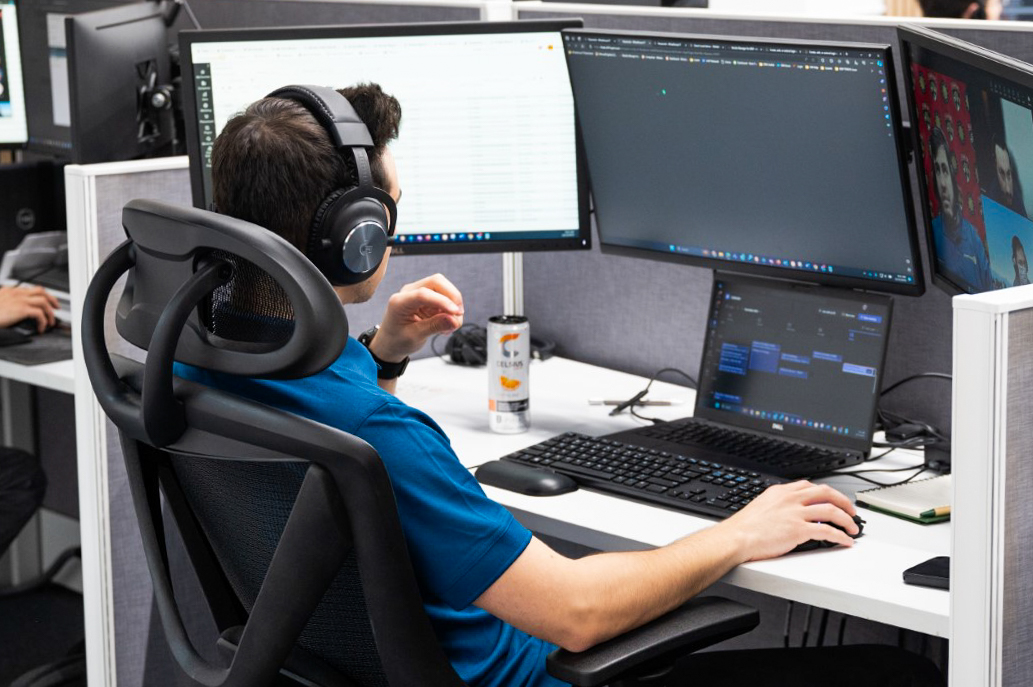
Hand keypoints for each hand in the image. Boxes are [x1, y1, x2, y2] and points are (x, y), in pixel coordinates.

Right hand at [0, 285, 58, 332]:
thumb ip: (7, 300)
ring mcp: (20, 300)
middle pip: (41, 292)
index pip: (32, 289)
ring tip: (50, 322)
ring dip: (50, 313)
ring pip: (44, 302)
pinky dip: (43, 322)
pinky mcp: (21, 309)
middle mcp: (17, 293)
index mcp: (11, 290)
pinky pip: (39, 314)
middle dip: (52, 300)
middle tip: (56, 308)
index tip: (47, 301)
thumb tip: (15, 308)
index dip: (43, 295)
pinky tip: (41, 328)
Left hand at [371, 274, 463, 361]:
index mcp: (399, 302)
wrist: (391, 343)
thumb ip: (434, 327)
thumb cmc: (397, 340)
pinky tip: (446, 325)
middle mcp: (409, 292)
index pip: (423, 294)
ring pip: (444, 288)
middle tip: (458, 315)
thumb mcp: (415, 337)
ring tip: (451, 326)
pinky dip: (450, 310)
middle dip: (452, 296)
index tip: (456, 313)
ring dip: (453, 305)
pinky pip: (445, 298)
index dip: (442, 301)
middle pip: (436, 282)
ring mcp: (418, 293)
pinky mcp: (427, 298)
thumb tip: (454, 320)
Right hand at [717, 481, 858, 561]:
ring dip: (847, 520)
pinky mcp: (798, 530)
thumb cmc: (744, 527)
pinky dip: (840, 536)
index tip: (833, 499)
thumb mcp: (761, 506)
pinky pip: (827, 531)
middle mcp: (790, 499)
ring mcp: (795, 513)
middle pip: (826, 493)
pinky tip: (845, 541)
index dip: (826, 492)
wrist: (736, 538)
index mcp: (781, 492)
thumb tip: (788, 513)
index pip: (810, 486)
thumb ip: (778, 506)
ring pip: (831, 510)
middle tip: (851, 511)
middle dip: (844, 502)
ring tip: (853, 528)